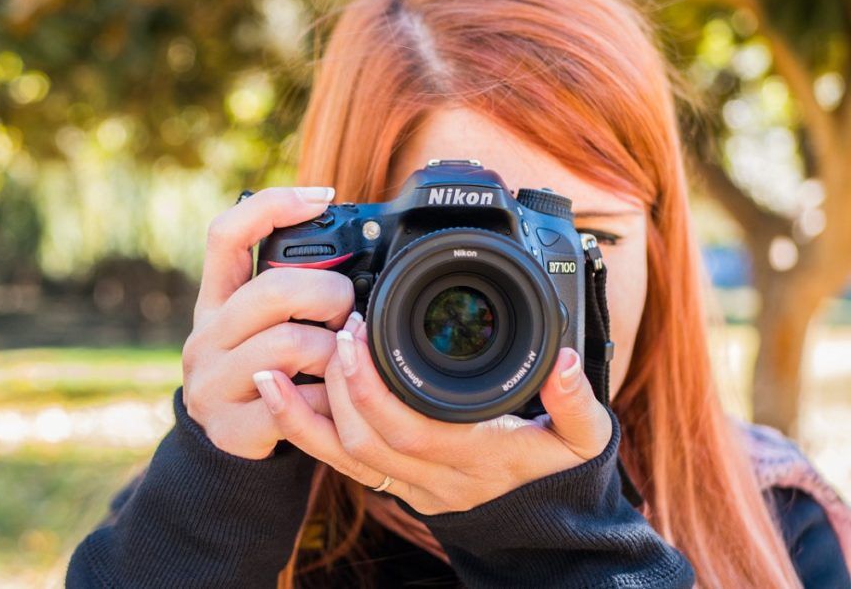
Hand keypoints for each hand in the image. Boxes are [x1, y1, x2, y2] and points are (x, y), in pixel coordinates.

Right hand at [181, 186, 353, 458]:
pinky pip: (296, 403)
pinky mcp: (231, 426)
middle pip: (273, 290)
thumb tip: (362, 250)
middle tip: (347, 310)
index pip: (225, 234)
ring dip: (335, 353)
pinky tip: (331, 400)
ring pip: (290, 344)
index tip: (323, 198)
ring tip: (342, 360)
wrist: (226, 448)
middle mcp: (205, 336)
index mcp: (216, 301)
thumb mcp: (264, 327)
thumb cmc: (264, 373)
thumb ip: (293, 291)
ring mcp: (212, 383)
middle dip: (329, 294)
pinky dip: (327, 400)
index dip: (273, 206)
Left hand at [253, 312, 611, 513]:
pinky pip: (331, 460)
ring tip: (286, 357)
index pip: (411, 430)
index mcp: (476, 459)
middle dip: (339, 383)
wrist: (534, 526)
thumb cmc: (551, 472)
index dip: (374, 386)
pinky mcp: (385, 481)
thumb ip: (578, 403)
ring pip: (338, 455)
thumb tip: (567, 362)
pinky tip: (272, 390)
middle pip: (364, 440)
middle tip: (338, 328)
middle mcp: (433, 479)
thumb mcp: (583, 440)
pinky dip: (296, 426)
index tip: (360, 331)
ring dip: (305, 407)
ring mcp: (404, 485)